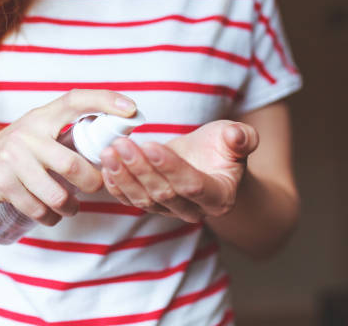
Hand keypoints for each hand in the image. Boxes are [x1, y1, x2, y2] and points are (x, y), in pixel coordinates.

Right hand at [0, 89, 136, 225]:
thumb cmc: (19, 148)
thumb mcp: (40, 131)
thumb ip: (69, 133)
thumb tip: (115, 144)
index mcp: (43, 116)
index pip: (76, 100)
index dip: (105, 101)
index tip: (132, 109)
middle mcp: (27, 133)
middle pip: (72, 164)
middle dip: (92, 183)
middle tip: (96, 187)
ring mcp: (12, 158)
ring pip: (56, 194)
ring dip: (69, 207)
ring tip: (70, 207)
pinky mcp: (2, 182)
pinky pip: (38, 209)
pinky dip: (50, 217)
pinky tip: (50, 214)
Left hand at [99, 120, 258, 221]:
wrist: (208, 162)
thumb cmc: (223, 149)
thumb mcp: (238, 138)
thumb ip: (241, 138)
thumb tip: (237, 137)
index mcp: (218, 197)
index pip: (192, 185)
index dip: (171, 167)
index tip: (151, 145)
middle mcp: (193, 211)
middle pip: (163, 193)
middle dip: (140, 168)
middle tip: (122, 144)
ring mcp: (169, 211)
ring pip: (143, 198)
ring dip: (123, 175)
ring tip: (109, 152)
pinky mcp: (150, 205)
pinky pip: (129, 200)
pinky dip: (115, 185)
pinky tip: (106, 166)